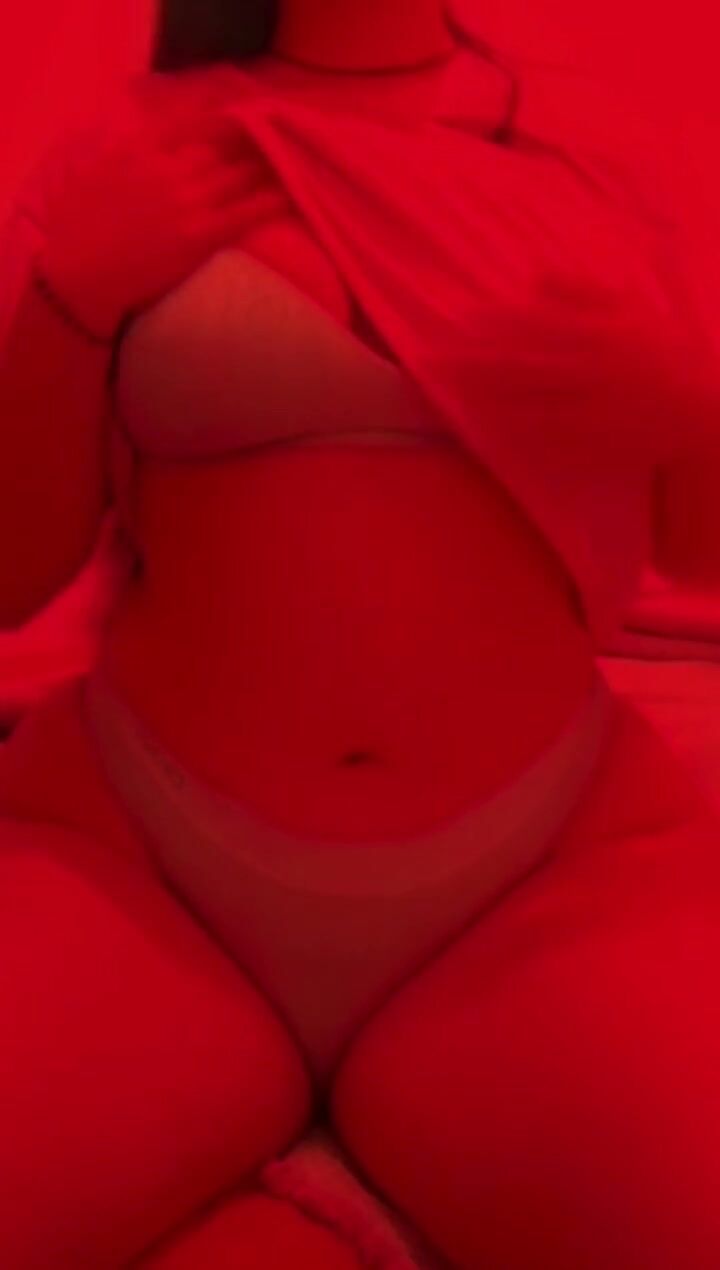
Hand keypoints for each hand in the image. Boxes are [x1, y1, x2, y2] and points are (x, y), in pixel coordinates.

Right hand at [36, 111, 287, 340]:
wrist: (78, 273)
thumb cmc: (78, 228)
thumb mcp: (94, 171)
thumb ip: (126, 150)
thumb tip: (150, 140)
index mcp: (140, 147)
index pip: (194, 122)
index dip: (226, 119)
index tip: (245, 115)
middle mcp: (167, 166)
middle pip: (224, 146)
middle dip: (256, 139)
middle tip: (284, 135)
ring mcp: (186, 201)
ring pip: (239, 175)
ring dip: (270, 164)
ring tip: (296, 158)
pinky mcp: (199, 235)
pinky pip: (245, 212)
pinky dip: (271, 201)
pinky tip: (294, 193)